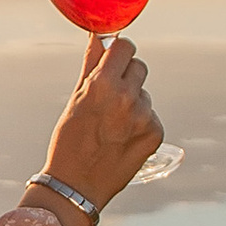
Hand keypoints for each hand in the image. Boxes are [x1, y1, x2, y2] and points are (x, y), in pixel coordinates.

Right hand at [36, 35, 162, 220]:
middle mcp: (128, 98)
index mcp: (103, 84)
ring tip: (112, 124)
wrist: (75, 187)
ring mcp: (145, 117)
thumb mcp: (74, 99)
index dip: (118, 52)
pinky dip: (140, 123)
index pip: (125, 46)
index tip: (113, 59)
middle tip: (109, 96)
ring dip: (133, 101)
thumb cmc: (69, 141)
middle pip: (138, 66)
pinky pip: (151, 115)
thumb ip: (91, 65)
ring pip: (144, 93)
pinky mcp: (156, 134)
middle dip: (126, 75)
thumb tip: (99, 37)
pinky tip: (123, 137)